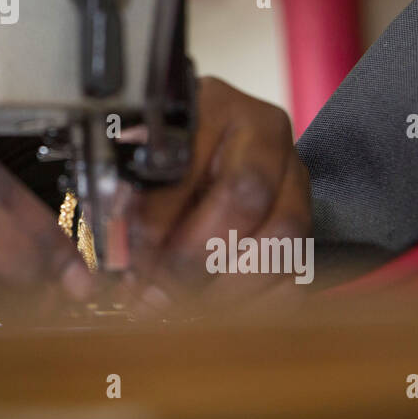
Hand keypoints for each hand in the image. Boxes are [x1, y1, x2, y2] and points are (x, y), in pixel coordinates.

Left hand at [126, 77, 311, 309]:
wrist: (203, 147)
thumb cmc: (152, 153)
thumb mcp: (127, 158)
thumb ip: (114, 195)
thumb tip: (109, 250)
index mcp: (211, 104)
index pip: (191, 163)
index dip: (156, 219)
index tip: (128, 258)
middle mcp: (261, 132)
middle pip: (246, 196)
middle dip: (196, 255)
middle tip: (157, 291)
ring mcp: (293, 174)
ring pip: (283, 237)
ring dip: (230, 285)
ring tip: (185, 308)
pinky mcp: (309, 217)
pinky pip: (300, 266)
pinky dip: (261, 301)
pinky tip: (220, 313)